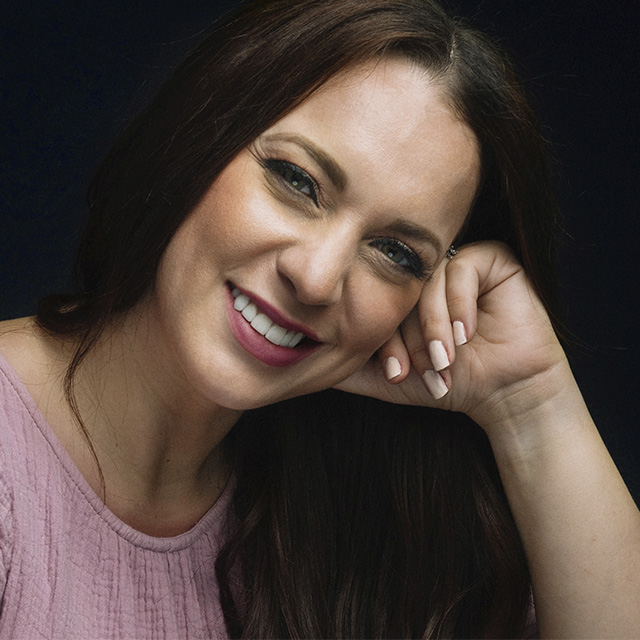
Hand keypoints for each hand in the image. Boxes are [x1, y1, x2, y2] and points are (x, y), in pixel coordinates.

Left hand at [334, 241, 569, 432]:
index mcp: (402, 294)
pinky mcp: (491, 258)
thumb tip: (304, 363)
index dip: (383, 338)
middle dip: (409, 337)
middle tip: (422, 370)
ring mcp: (458, 262)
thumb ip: (350, 369)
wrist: (504, 393)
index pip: (377, 300)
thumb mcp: (389, 378)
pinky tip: (468, 333)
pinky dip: (459, 305)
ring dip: (434, 327)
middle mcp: (427, 274)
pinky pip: (462, 268)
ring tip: (446, 359)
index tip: (396, 374)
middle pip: (400, 289)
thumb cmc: (446, 382)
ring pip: (427, 281)